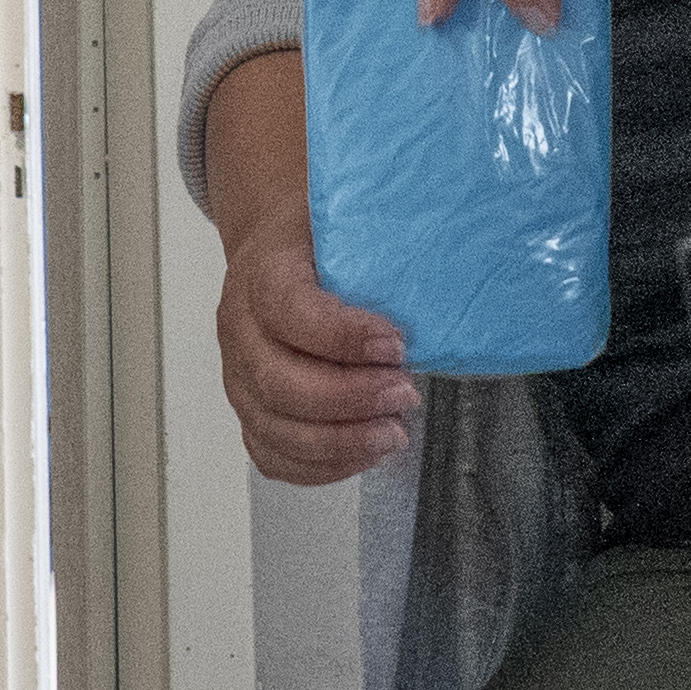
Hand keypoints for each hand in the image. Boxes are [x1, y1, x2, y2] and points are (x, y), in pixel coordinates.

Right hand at [218, 186, 419, 485]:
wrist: (276, 254)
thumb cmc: (320, 242)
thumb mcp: (345, 222)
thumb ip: (381, 241)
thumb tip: (452, 251)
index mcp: (261, 273)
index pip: (289, 311)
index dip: (342, 336)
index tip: (397, 344)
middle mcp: (239, 329)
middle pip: (279, 382)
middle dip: (350, 398)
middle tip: (406, 394)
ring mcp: (238, 378)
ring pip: (274, 428)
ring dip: (340, 441)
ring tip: (395, 432)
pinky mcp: (251, 412)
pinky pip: (273, 456)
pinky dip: (320, 467)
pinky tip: (364, 452)